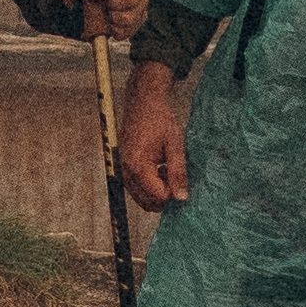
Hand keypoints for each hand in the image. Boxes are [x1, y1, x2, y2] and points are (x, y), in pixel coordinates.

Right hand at [116, 56, 192, 206]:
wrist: (142, 103)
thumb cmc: (160, 120)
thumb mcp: (175, 145)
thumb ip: (178, 172)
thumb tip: (182, 198)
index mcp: (139, 165)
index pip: (157, 196)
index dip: (173, 193)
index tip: (181, 179)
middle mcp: (127, 171)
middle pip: (147, 203)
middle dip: (164, 196)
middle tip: (175, 177)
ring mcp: (123, 170)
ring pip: (141, 199)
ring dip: (156, 193)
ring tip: (167, 172)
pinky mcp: (124, 168)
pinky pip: (136, 189)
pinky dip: (149, 187)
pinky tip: (159, 170)